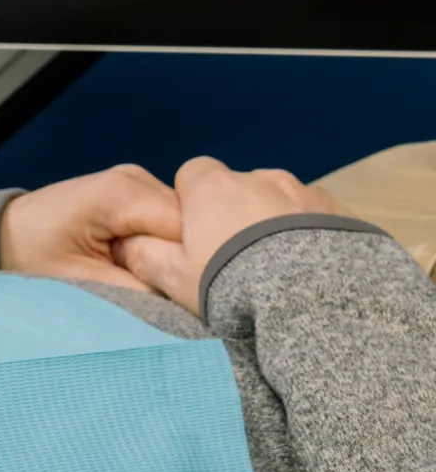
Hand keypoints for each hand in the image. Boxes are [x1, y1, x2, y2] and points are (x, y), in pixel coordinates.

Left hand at [0, 164, 182, 291]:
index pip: (188, 227)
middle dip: (186, 255)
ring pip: (185, 220)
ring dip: (174, 249)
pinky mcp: (136, 191)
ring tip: (148, 273)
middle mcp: (136, 178)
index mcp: (122, 193)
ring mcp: (138, 181)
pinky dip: (164, 242)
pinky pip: (169, 219)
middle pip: (191, 221)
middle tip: (163, 286)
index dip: (192, 261)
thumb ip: (139, 290)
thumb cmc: (32, 256)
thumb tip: (187, 299)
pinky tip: (144, 260)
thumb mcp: (83, 282)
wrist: (4, 233)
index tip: (183, 291)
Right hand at [114, 157, 344, 314]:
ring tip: (277, 267)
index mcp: (214, 188)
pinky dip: (309, 234)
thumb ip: (145, 255)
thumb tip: (128, 242)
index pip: (193, 173)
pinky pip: (316, 217)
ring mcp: (305, 192)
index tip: (192, 235)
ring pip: (278, 201)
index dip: (189, 202)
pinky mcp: (342, 212)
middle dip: (234, 213)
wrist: (314, 297)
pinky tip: (308, 268)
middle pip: (238, 188)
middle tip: (235, 259)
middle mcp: (260, 178)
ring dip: (273, 223)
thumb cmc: (232, 285)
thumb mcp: (172, 279)